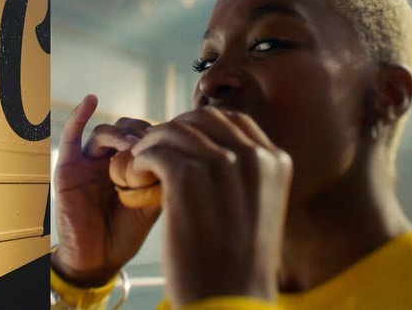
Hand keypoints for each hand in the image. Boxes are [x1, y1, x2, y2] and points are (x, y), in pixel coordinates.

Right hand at [51, 94, 160, 286]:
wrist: (97, 259)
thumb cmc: (125, 234)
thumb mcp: (152, 205)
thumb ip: (164, 180)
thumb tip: (188, 157)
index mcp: (133, 165)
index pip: (148, 137)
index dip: (161, 136)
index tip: (174, 143)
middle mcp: (112, 159)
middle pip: (129, 129)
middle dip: (144, 134)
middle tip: (156, 146)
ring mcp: (90, 161)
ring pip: (107, 132)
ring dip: (123, 135)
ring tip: (134, 147)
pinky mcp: (69, 166)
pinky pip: (71, 135)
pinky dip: (80, 115)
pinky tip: (91, 101)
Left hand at [130, 106, 292, 305]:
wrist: (231, 301)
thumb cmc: (241, 263)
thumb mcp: (258, 208)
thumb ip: (245, 176)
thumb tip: (213, 151)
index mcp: (275, 162)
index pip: (234, 122)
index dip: (202, 127)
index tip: (183, 142)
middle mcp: (253, 156)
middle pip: (204, 119)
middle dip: (176, 129)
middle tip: (156, 147)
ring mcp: (221, 164)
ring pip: (175, 131)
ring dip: (153, 142)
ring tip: (140, 162)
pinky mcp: (188, 178)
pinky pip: (156, 152)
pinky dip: (141, 159)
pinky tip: (136, 175)